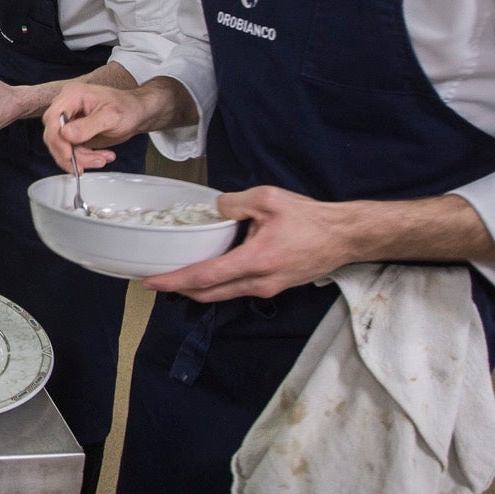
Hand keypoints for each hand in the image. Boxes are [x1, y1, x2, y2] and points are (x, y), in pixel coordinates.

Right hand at [42, 83, 158, 170]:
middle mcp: (66, 106)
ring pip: (62, 146)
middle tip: (85, 165)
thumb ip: (88, 126)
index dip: (57, 140)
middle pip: (53, 134)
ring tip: (101, 160)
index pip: (52, 118)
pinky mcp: (74, 132)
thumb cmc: (127, 108)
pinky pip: (71, 149)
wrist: (137, 113)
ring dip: (79, 158)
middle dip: (69, 153)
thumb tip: (66, 135)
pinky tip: (100, 157)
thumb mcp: (111, 116)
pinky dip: (84, 158)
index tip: (69, 156)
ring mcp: (69, 120)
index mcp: (72, 96)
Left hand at [143, 187, 358, 301]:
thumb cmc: (309, 218)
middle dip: (178, 289)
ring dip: (196, 288)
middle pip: (208, 293)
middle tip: (155, 279)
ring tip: (176, 275)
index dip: (175, 281)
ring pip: (222, 295)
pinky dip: (215, 284)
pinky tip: (206, 270)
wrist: (344, 237)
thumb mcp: (268, 199)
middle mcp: (258, 283)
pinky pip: (236, 290)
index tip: (150, 281)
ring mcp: (267, 289)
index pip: (205, 277)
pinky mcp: (273, 288)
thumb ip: (234, 203)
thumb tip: (213, 210)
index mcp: (255, 261)